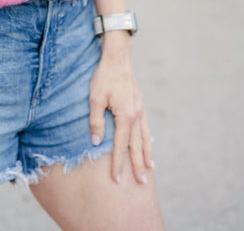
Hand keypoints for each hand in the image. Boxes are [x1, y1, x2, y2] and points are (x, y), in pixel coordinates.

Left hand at [89, 34, 153, 183]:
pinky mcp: (140, 105)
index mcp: (126, 115)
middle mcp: (137, 115)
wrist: (117, 58)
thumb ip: (96, 121)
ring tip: (149, 169)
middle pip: (137, 146)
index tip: (116, 178)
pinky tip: (148, 146)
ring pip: (145, 138)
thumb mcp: (95, 98)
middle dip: (137, 165)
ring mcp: (140, 110)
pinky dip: (148, 139)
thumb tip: (96, 142)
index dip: (118, 163)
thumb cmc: (104, 77)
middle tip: (140, 184)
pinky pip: (145, 127)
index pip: (120, 145)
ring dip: (146, 154)